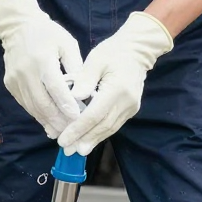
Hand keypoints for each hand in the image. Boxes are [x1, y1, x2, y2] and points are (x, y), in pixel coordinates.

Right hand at [0, 0, 82, 138]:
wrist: (18, 26)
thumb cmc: (48, 34)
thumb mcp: (67, 43)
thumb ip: (76, 66)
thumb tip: (84, 90)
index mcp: (42, 59)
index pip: (55, 87)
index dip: (66, 104)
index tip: (77, 117)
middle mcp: (25, 71)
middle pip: (42, 102)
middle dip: (58, 119)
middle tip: (72, 131)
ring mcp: (15, 79)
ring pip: (32, 107)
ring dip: (47, 121)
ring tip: (62, 132)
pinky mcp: (10, 84)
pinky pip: (25, 104)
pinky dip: (38, 114)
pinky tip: (49, 122)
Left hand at [57, 11, 172, 156]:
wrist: (137, 51)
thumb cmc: (113, 52)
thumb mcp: (96, 60)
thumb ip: (85, 79)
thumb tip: (74, 98)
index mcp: (117, 89)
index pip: (95, 114)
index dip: (78, 129)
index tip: (64, 139)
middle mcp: (127, 102)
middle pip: (103, 126)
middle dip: (84, 139)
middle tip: (67, 150)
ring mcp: (131, 107)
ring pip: (110, 128)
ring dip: (92, 140)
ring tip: (76, 149)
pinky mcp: (131, 109)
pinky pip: (114, 124)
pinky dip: (100, 133)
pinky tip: (89, 139)